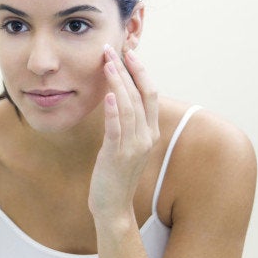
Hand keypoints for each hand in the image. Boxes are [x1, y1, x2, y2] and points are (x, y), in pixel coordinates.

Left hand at [88, 45, 158, 223]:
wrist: (113, 206)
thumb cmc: (116, 174)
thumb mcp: (126, 146)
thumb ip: (128, 124)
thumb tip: (119, 98)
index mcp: (150, 133)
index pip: (149, 94)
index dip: (140, 71)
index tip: (128, 53)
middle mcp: (146, 137)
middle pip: (141, 96)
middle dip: (127, 70)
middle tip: (114, 51)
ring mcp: (133, 147)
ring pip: (129, 108)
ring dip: (118, 84)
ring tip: (107, 64)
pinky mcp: (117, 156)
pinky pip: (117, 130)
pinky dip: (113, 112)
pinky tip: (107, 96)